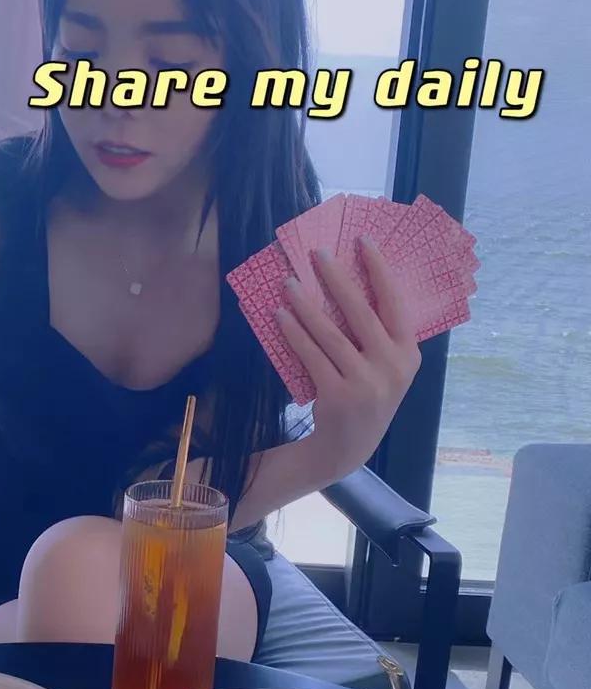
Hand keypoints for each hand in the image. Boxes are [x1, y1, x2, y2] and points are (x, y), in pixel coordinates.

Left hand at [275, 236, 420, 478]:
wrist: (347, 447)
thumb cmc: (365, 394)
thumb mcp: (385, 367)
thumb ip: (378, 334)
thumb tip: (349, 282)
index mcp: (408, 353)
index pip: (395, 302)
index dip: (379, 269)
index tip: (363, 240)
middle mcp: (392, 366)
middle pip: (360, 311)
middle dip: (336, 278)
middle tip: (316, 254)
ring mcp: (366, 382)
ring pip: (330, 333)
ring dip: (306, 304)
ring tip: (288, 283)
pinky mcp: (338, 396)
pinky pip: (311, 355)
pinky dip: (294, 332)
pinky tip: (280, 315)